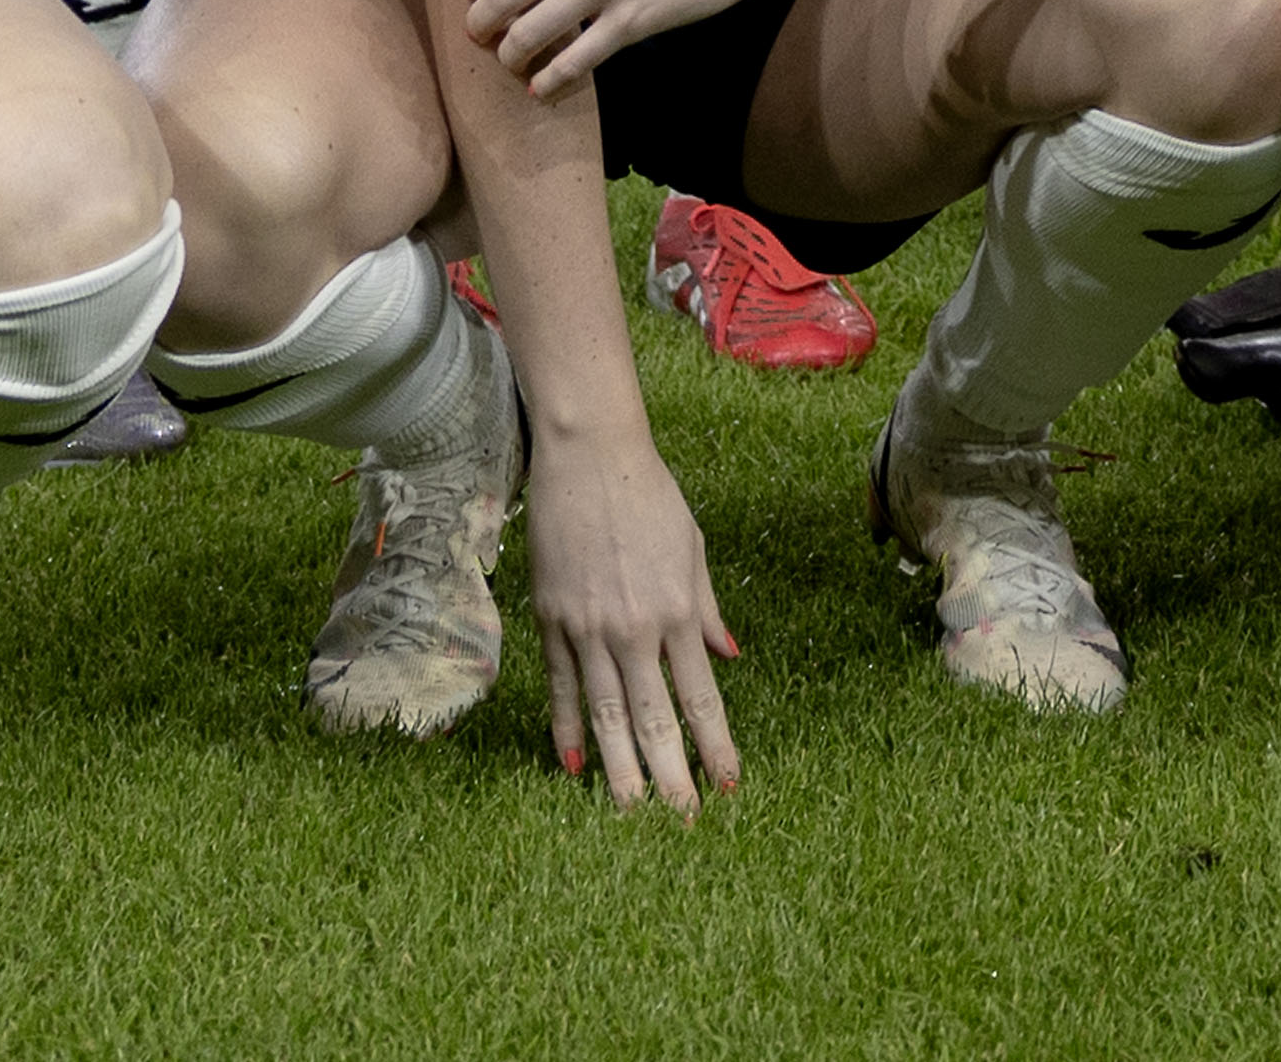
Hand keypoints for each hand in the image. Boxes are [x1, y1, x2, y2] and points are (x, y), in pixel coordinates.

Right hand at [525, 421, 744, 809]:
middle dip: (671, 776)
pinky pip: (561, 688)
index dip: (715, 745)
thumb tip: (727, 658)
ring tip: (630, 814)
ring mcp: (587, 630)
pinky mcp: (551, 623)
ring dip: (620, 769)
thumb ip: (707, 611)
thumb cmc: (650, 498)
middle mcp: (633, 629)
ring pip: (606, 715)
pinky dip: (565, 730)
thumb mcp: (693, 550)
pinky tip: (574, 769)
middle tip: (682, 822)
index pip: (701, 697)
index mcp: (677, 612)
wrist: (589, 457)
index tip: (729, 784)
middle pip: (654, 720)